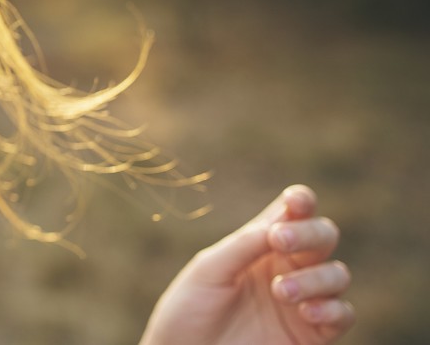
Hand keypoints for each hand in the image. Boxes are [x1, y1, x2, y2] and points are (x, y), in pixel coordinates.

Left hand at [140, 185, 353, 344]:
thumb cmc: (190, 309)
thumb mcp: (209, 270)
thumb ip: (244, 245)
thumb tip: (279, 224)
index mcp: (260, 244)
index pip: (292, 214)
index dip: (301, 202)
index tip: (295, 201)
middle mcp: (287, 267)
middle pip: (323, 236)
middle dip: (309, 233)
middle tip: (279, 241)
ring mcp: (303, 299)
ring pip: (337, 274)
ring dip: (315, 277)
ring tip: (280, 291)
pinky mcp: (312, 334)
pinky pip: (343, 314)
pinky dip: (332, 309)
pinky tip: (305, 312)